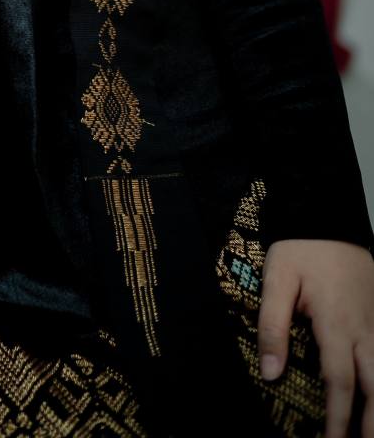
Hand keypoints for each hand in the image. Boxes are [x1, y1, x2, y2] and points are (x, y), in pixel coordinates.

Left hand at [258, 238, 373, 436]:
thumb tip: (270, 372)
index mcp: (336, 324)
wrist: (329, 218)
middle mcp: (363, 331)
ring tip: (371, 432)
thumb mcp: (277, 280)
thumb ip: (272, 326)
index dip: (337, 418)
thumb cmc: (301, 250)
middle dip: (372, 423)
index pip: (339, 383)